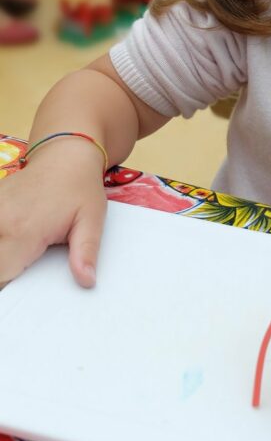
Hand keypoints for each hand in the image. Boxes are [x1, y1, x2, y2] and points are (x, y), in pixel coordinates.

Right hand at [0, 150, 106, 287]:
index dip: (9, 286)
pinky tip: (16, 234)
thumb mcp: (91, 219)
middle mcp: (0, 221)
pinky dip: (1, 237)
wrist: (66, 153)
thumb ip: (85, 252)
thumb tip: (86, 280)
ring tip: (22, 247)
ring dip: (3, 251)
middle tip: (25, 261)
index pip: (1, 276)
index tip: (23, 285)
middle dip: (5, 267)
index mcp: (23, 231)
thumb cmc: (80, 186)